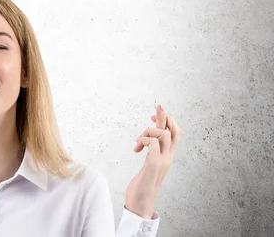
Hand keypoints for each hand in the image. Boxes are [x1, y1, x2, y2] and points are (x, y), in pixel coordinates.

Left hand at [124, 104, 181, 218]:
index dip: (168, 121)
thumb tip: (148, 141)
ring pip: (164, 134)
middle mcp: (167, 158)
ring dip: (148, 131)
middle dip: (165, 116)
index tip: (154, 117)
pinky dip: (144, 140)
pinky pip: (152, 143)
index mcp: (167, 157)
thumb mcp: (148, 164)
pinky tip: (137, 149)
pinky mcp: (154, 165)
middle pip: (173, 131)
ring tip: (138, 142)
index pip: (176, 134)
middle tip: (155, 109)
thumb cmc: (142, 185)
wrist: (140, 204)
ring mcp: (162, 161)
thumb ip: (151, 153)